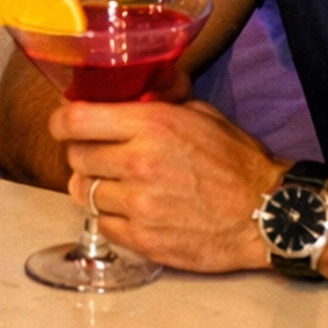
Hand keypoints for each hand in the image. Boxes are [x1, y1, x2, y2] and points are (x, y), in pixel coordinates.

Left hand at [49, 95, 282, 271]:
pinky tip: (128, 208)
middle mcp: (139, 163)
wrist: (266, 212)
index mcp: (153, 124)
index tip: (62, 124)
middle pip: (76, 156)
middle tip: (98, 154)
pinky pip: (101, 224)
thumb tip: (131, 87)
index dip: (61, 121)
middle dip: (82, 153)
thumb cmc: (236, 160)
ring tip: (113, 183)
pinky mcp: (143, 239)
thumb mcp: (200, 112)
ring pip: (83, 192)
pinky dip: (109, 215)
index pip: (77, 120)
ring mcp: (139, 205)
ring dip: (93, 186)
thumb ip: (160, 100)